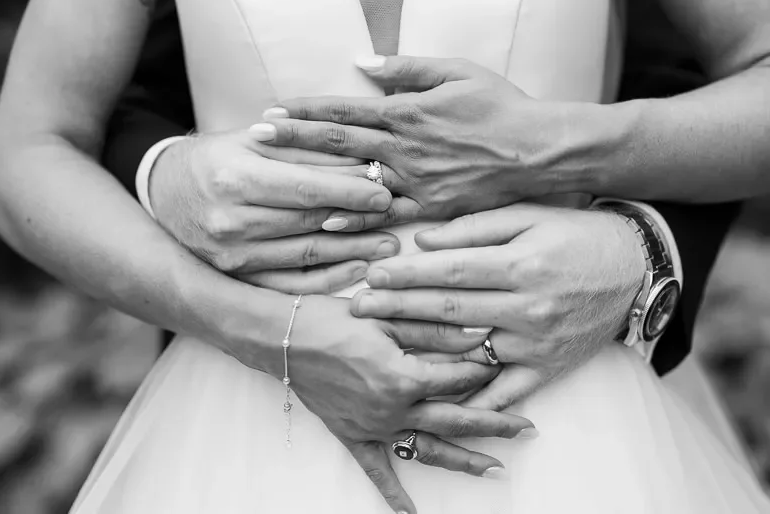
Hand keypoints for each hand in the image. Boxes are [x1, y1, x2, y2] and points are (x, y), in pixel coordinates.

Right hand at [149, 130, 396, 292]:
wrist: (164, 195)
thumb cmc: (216, 160)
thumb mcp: (252, 141)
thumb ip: (303, 149)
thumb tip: (361, 160)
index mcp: (234, 179)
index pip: (305, 188)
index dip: (350, 191)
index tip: (386, 191)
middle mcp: (231, 222)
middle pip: (311, 222)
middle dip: (360, 219)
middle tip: (397, 215)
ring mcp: (233, 257)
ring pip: (307, 255)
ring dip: (354, 250)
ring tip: (389, 243)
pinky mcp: (238, 278)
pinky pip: (292, 284)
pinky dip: (328, 279)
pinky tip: (358, 268)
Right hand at [248, 295, 535, 513]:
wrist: (284, 338)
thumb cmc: (332, 320)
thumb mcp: (387, 317)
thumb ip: (435, 330)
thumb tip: (478, 336)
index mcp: (404, 376)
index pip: (459, 379)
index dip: (485, 371)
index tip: (505, 366)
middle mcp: (393, 409)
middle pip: (456, 420)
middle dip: (495, 424)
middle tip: (527, 429)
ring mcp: (374, 427)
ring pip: (428, 450)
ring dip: (464, 461)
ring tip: (497, 469)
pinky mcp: (354, 435)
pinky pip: (377, 470)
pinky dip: (394, 495)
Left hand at [255, 55, 587, 230]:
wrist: (539, 150)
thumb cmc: (501, 106)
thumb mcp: (457, 72)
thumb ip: (407, 68)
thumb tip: (364, 62)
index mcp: (407, 113)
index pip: (343, 109)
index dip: (304, 110)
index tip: (271, 111)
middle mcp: (404, 149)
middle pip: (337, 143)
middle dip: (292, 139)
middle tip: (255, 138)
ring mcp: (415, 182)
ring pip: (354, 182)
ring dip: (313, 179)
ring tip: (275, 181)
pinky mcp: (432, 209)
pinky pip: (386, 216)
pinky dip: (355, 220)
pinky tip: (325, 225)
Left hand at [349, 204, 644, 408]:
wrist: (634, 269)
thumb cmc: (575, 235)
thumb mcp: (530, 216)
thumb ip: (475, 227)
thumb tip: (423, 241)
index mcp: (521, 264)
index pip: (449, 271)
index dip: (406, 274)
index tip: (371, 275)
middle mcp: (528, 307)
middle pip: (449, 310)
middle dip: (398, 309)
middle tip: (357, 310)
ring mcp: (537, 343)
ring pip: (467, 351)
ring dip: (420, 350)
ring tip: (379, 345)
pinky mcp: (547, 369)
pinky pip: (505, 392)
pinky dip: (472, 403)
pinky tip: (437, 407)